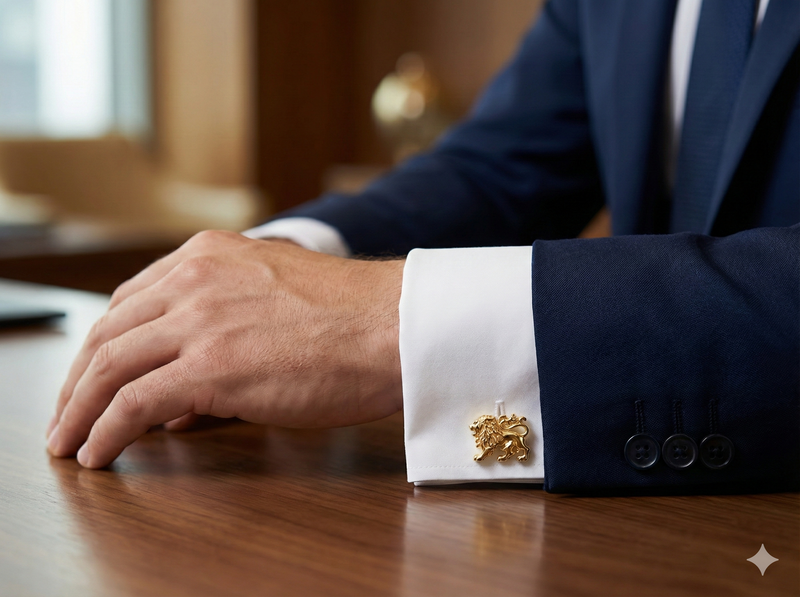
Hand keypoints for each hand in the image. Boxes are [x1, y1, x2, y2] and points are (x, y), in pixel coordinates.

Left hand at [46, 230, 403, 467]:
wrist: (395, 325)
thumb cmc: (355, 318)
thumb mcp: (276, 300)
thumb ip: (223, 330)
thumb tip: (182, 399)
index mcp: (209, 257)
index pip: (129, 302)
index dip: (102, 345)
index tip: (92, 375)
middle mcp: (194, 279)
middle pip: (107, 333)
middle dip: (78, 380)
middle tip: (67, 415)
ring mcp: (199, 319)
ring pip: (107, 368)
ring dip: (78, 411)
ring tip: (68, 441)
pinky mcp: (208, 365)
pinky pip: (131, 404)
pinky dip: (104, 431)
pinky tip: (98, 452)